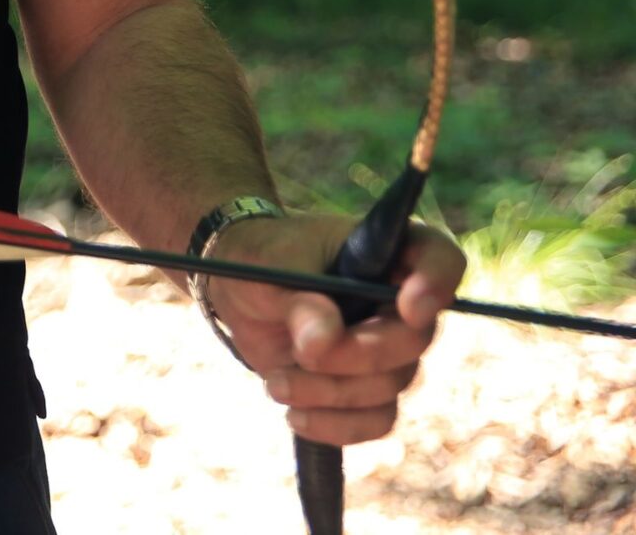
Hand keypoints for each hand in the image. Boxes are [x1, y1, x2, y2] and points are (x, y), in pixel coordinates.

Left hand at [201, 213, 465, 445]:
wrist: (237, 290)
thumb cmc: (261, 260)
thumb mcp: (268, 267)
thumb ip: (298, 301)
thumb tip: (323, 342)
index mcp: (385, 252)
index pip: (439, 256)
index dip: (436, 281)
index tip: (409, 306)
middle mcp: (399, 302)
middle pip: (414, 339)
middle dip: (360, 353)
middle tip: (307, 353)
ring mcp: (387, 347)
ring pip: (390, 385)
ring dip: (333, 393)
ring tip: (276, 382)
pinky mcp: (366, 387)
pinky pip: (376, 420)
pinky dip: (337, 425)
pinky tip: (295, 416)